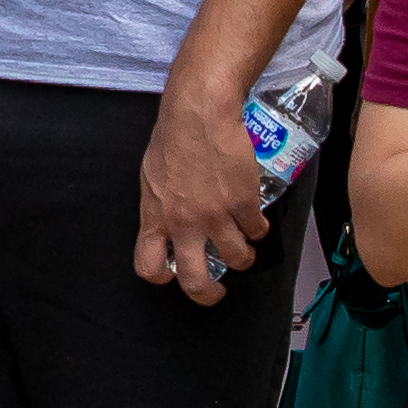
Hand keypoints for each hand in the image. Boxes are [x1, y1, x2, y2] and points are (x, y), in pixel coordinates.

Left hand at [133, 88, 272, 302]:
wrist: (199, 114)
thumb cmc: (173, 138)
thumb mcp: (152, 177)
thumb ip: (160, 205)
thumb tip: (167, 220)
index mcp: (156, 217)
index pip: (149, 265)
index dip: (163, 276)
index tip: (175, 272)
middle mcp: (183, 224)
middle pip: (194, 280)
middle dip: (208, 294)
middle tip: (217, 291)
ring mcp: (215, 216)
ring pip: (236, 259)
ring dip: (243, 257)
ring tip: (245, 249)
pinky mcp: (243, 203)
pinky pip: (256, 230)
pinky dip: (259, 229)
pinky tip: (257, 220)